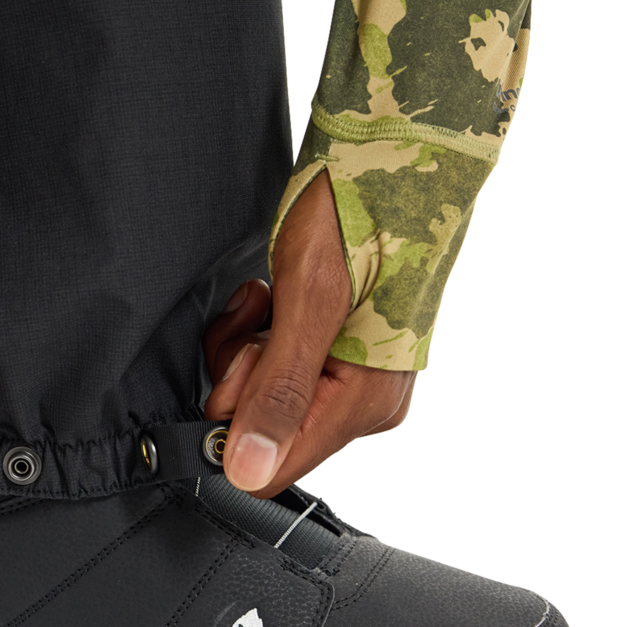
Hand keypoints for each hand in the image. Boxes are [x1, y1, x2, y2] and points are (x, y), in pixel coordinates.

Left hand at [202, 169, 416, 497]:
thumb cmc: (359, 213)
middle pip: (262, 427)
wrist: (389, 156)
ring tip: (269, 295)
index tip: (242, 361)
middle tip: (258, 315)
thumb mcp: (308, 301)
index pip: (274, 468)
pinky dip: (259, 328)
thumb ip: (278, 391)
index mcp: (365, 404)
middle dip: (241, 371)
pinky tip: (274, 293)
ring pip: (260, 393)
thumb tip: (250, 470)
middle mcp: (364, 403)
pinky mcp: (337, 352)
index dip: (237, 425)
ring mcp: (352, 378)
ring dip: (246, 343)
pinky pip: (274, 364)